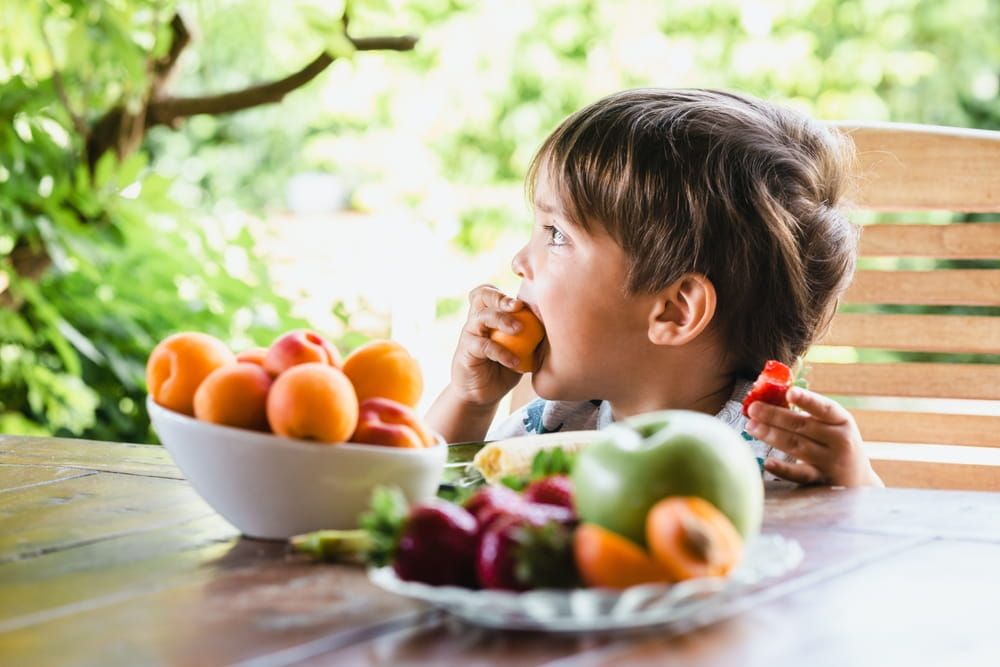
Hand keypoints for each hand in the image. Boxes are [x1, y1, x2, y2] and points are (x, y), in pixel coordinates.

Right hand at [447, 284, 526, 407]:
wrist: (483, 394)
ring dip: (502, 320)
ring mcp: (469, 334)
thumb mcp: (523, 350)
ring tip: (520, 330)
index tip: (522, 300)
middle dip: (501, 298)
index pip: (488, 292)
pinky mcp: (466, 351)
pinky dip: (501, 352)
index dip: (502, 291)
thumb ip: (533, 335)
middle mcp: (476, 321)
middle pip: (482, 296)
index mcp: (488, 315)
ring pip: (481, 317)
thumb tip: (560, 322)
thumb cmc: (505, 368)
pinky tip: (515, 362)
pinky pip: (483, 345)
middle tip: (519, 307)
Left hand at [745, 387, 883, 486]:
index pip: (824, 408)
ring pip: (797, 446)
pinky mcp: (821, 480)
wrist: (859, 481)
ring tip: (751, 426)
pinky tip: (767, 462)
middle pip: (802, 426)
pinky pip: (799, 474)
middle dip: (774, 416)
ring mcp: (830, 462)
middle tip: (753, 409)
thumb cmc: (837, 444)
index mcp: (842, 421)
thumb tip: (770, 398)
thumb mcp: (834, 425)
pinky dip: (783, 469)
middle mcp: (839, 440)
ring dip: (771, 435)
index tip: (789, 392)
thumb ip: (810, 414)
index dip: (807, 400)